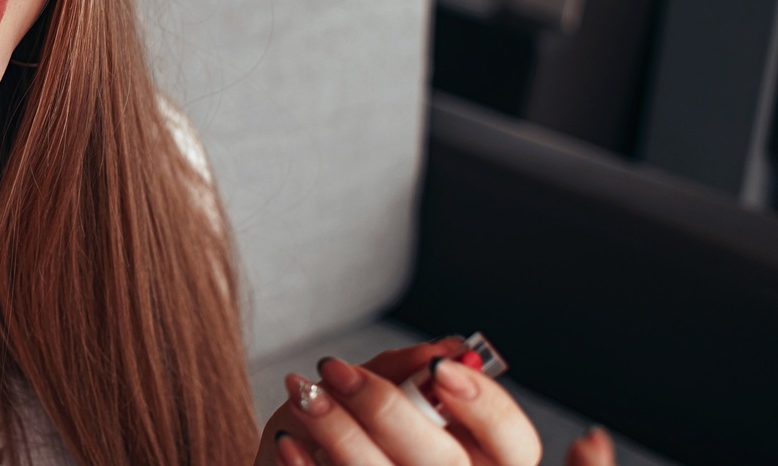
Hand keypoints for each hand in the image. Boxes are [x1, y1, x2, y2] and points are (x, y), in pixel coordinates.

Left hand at [252, 338, 617, 465]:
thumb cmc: (330, 441)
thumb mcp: (362, 397)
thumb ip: (402, 374)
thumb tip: (446, 348)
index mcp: (473, 460)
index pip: (515, 442)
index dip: (487, 405)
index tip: (439, 369)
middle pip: (444, 460)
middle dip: (385, 407)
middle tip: (335, 368)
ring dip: (337, 429)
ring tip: (302, 391)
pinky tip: (288, 442)